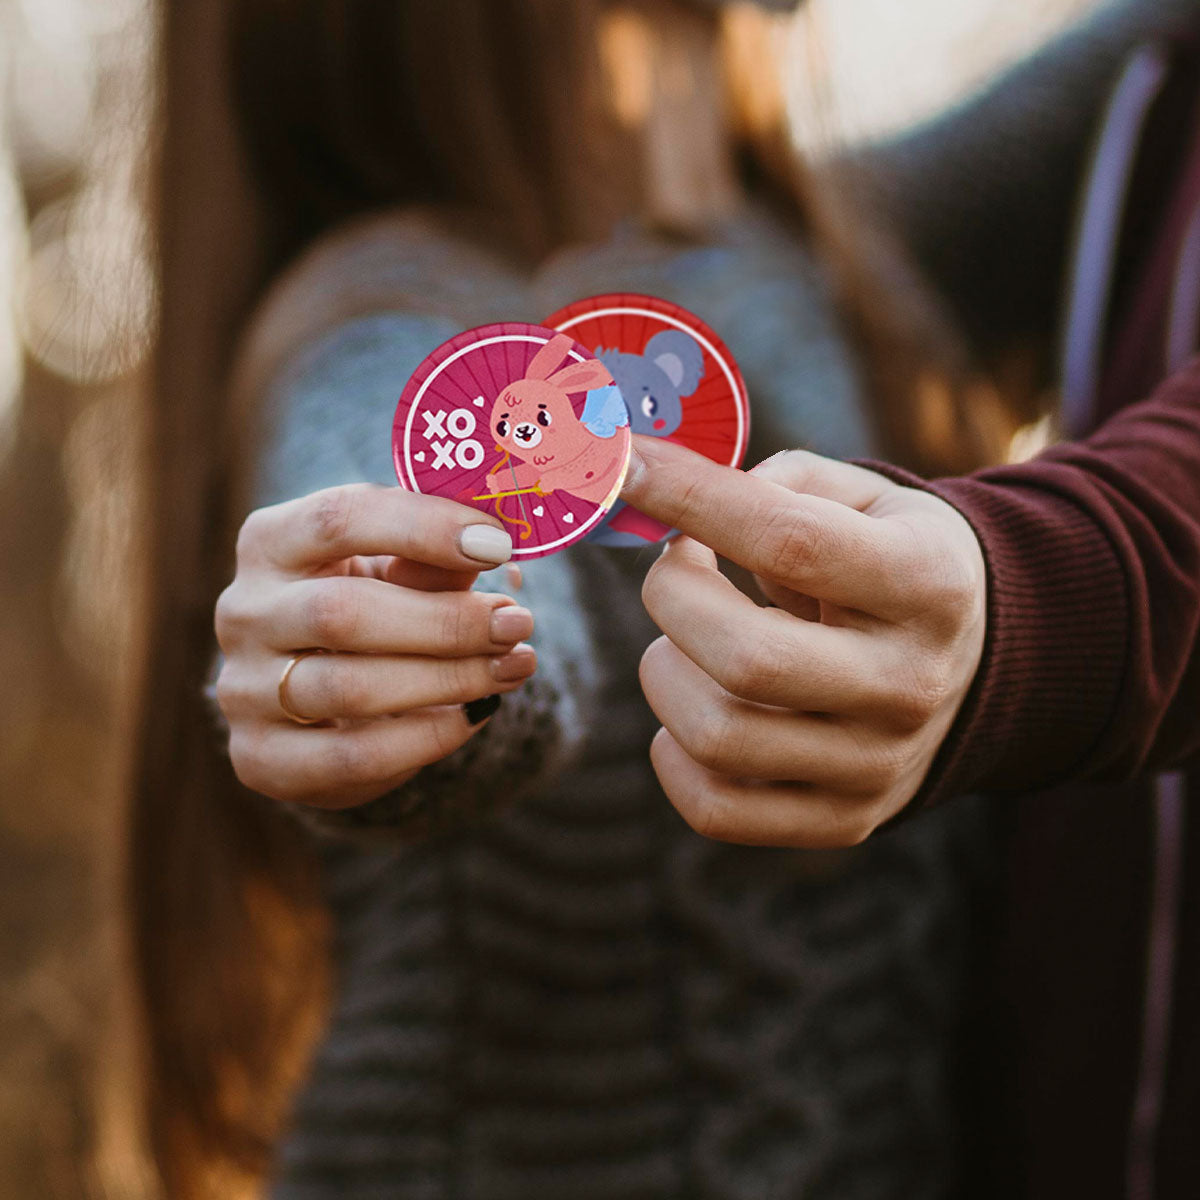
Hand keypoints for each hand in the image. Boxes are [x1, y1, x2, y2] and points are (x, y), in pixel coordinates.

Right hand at [214, 484, 535, 808]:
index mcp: (271, 542)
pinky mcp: (260, 757)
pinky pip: (353, 756)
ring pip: (350, 689)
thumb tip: (494, 552)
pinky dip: (427, 737)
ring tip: (513, 667)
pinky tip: (475, 714)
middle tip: (518, 624)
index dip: (424, 528)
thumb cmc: (369, 608)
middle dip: (446, 621)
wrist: (317, 698)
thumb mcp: (398, 572)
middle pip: (342, 614)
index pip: (338, 518)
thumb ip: (436, 563)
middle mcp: (244, 611)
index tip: (498, 544)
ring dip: (449, 679)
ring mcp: (243, 689)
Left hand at [620, 437, 986, 847]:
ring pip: (717, 737)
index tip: (626, 463)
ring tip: (686, 642)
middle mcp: (909, 683)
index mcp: (925, 584)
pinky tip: (691, 705)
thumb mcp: (866, 498)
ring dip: (666, 673)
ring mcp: (876, 765)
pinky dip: (671, 755)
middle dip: (672, 597)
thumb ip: (778, 482)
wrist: (975, 665)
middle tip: (675, 569)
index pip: (789, 542)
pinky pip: (715, 809)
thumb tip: (669, 494)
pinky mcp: (844, 819)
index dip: (692, 498)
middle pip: (746, 659)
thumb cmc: (892, 561)